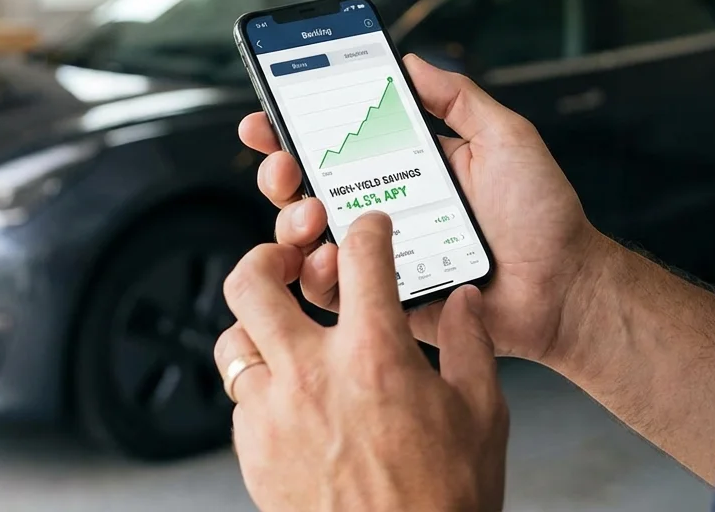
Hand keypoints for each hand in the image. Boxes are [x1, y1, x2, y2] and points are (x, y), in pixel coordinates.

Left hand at [216, 213, 507, 511]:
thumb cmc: (444, 503)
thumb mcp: (482, 416)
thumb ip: (471, 347)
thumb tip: (465, 304)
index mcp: (374, 354)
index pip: (359, 256)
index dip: (365, 230)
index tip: (368, 232)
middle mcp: (312, 374)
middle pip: (251, 284)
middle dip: (264, 259)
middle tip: (284, 262)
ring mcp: (273, 415)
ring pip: (232, 342)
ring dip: (256, 329)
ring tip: (282, 334)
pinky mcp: (253, 452)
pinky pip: (240, 400)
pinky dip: (260, 389)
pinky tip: (290, 399)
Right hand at [239, 54, 605, 365]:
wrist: (566, 286)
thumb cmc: (542, 215)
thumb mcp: (504, 137)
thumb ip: (456, 98)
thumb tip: (408, 59)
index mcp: (403, 168)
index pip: (334, 143)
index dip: (291, 128)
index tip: (265, 117)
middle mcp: (383, 209)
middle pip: (305, 189)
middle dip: (280, 172)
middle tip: (286, 165)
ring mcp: (379, 258)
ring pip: (307, 240)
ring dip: (292, 221)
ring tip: (312, 212)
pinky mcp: (384, 302)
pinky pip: (333, 292)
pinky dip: (319, 274)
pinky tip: (329, 257)